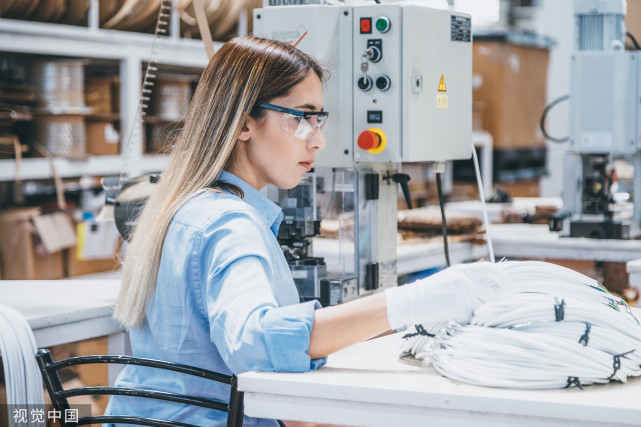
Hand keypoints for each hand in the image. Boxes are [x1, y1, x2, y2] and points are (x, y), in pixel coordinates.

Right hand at [385, 262, 510, 330]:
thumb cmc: (428, 294)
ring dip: (477, 316)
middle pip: (492, 295)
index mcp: (463, 270)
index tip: (510, 288)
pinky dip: (465, 323)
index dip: (503, 279)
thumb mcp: (449, 280)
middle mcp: (465, 280)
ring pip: (483, 310)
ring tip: (463, 316)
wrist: (409, 301)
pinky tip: (453, 319)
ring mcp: (463, 294)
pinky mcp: (460, 308)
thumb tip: (491, 294)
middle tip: (488, 313)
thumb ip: (467, 283)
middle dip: (492, 307)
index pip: (490, 270)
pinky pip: (471, 320)